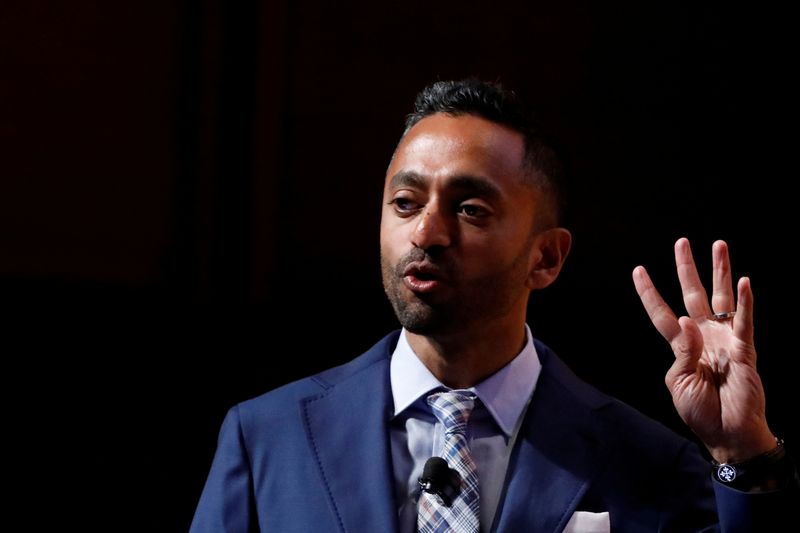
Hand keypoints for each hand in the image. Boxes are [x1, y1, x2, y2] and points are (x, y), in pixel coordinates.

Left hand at [633, 238, 775, 462]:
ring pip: (721, 298)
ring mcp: (724, 339)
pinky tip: (744, 282)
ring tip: (718, 246)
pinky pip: (743, 321)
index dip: (650, 292)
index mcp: (682, 345)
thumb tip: (687, 320)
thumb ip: (682, 351)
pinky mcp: (744, 349)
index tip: (638, 270)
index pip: (662, 312)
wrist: (727, 433)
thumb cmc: (700, 411)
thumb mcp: (678, 381)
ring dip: (720, 272)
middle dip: (687, 268)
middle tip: (682, 242)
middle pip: (693, 294)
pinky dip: (744, 302)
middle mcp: (703, 336)